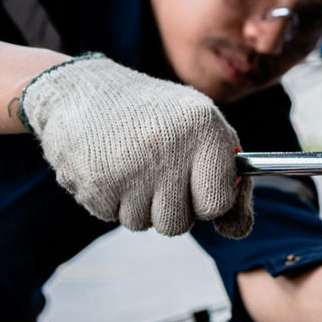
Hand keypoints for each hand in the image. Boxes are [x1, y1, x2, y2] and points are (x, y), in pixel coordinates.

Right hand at [19, 54, 252, 236]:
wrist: (84, 91)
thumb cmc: (156, 116)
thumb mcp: (203, 130)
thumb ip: (230, 182)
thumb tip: (237, 231)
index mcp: (204, 128)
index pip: (218, 204)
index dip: (207, 199)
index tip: (197, 180)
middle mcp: (170, 147)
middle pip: (178, 224)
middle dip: (169, 207)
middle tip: (158, 170)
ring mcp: (130, 167)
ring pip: (143, 224)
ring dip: (137, 204)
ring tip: (131, 164)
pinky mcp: (95, 182)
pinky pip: (111, 218)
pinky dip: (110, 199)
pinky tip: (108, 166)